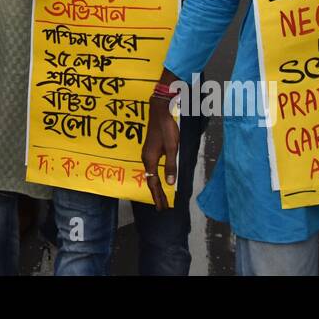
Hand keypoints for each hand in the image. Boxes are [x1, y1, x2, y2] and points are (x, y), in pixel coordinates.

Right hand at [141, 93, 179, 211]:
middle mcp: (146, 158)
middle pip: (150, 180)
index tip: (162, 208)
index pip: (153, 183)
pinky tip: (159, 179)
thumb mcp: (172, 148)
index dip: (158, 196)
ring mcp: (147, 153)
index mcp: (150, 160)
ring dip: (156, 186)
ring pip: (150, 174)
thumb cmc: (167, 128)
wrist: (159, 111)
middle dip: (156, 194)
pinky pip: (151, 168)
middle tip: (162, 207)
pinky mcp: (150, 149)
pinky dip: (155, 177)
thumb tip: (169, 183)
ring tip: (161, 196)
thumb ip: (171, 166)